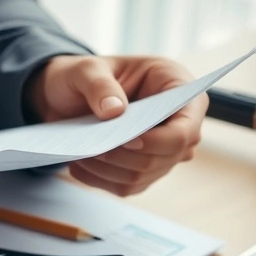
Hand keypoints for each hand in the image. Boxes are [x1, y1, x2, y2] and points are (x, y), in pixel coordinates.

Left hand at [24, 55, 207, 195]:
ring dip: (108, 170)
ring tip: (80, 155)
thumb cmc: (86, 76)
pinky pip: (127, 186)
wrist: (70, 95)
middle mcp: (179, 123)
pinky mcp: (143, 169)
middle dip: (125, 156)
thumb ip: (99, 85)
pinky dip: (100, 179)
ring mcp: (164, 149)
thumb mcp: (85, 69)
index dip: (158, 141)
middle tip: (92, 147)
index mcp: (177, 88)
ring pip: (143, 176)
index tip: (125, 139)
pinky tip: (79, 165)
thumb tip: (114, 111)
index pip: (185, 129)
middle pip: (165, 157)